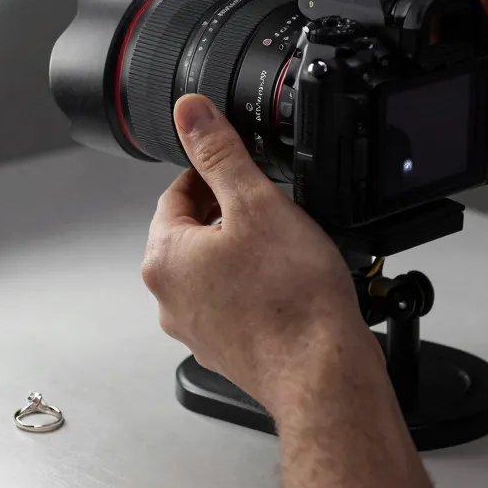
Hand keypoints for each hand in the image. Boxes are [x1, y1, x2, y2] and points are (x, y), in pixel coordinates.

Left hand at [143, 95, 432, 487]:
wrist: (323, 374)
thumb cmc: (292, 299)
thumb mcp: (257, 203)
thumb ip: (219, 153)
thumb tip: (190, 113)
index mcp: (164, 257)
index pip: (176, 193)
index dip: (211, 172)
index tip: (240, 168)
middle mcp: (169, 297)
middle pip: (193, 230)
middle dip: (229, 211)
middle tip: (270, 206)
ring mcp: (195, 327)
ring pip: (214, 266)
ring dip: (243, 248)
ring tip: (284, 247)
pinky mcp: (225, 347)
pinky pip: (233, 299)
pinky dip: (255, 285)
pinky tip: (288, 283)